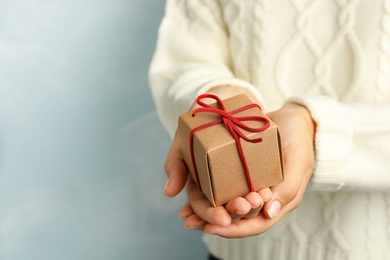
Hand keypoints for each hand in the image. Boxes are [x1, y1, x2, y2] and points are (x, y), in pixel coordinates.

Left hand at [179, 103, 315, 237]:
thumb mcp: (298, 163)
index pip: (255, 224)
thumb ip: (288, 189)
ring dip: (206, 212)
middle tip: (191, 220)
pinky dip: (206, 192)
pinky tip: (189, 192)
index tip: (210, 227)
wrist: (293, 119)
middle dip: (213, 220)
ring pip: (226, 205)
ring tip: (185, 215)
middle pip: (236, 218)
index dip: (232, 229)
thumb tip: (268, 213)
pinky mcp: (239, 173)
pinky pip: (221, 186)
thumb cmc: (299, 141)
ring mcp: (249, 186)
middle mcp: (261, 199)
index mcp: (278, 202)